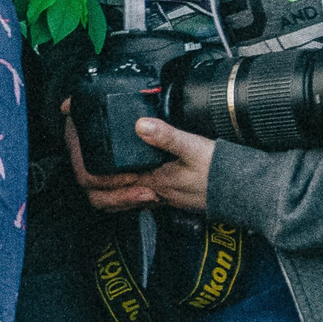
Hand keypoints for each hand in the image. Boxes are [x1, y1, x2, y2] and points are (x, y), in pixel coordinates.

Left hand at [63, 100, 214, 214]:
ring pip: (117, 197)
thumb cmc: (223, 174)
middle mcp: (150, 193)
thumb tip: (140, 124)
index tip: (75, 137)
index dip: (84, 159)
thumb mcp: (195, 148)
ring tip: (95, 160)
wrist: (247, 194)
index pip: (103, 179)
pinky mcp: (168, 195)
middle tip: (78, 148)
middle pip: (103, 193)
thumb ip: (167, 137)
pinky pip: (135, 194)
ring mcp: (158, 197)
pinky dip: (123, 183)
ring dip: (103, 181)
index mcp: (150, 181)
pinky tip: (127, 169)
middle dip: (86, 172)